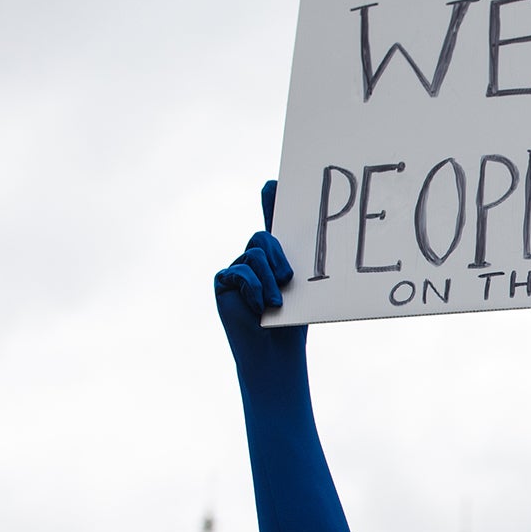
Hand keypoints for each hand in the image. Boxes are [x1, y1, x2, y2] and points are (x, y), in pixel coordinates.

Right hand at [214, 180, 304, 363]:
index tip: (273, 182)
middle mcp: (254, 257)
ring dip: (269, 280)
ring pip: (254, 255)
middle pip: (264, 237)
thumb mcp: (301, 288)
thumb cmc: (292, 320)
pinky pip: (239, 273)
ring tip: (275, 303)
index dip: (271, 201)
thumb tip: (307, 251)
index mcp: (276, 256)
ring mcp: (237, 268)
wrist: (275, 349)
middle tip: (288, 279)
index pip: (273, 222)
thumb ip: (297, 266)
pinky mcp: (223, 281)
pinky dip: (254, 290)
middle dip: (278, 256)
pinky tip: (258, 308)